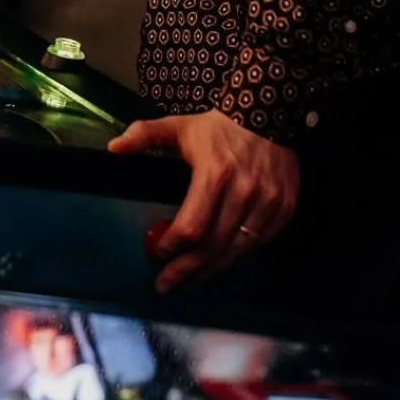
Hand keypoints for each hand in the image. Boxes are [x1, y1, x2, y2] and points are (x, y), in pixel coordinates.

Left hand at [109, 109, 299, 294]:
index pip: (191, 226)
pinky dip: (238, 257)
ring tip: (189, 282)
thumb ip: (145, 135)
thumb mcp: (179, 126)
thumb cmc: (218, 127)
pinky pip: (259, 244)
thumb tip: (114, 148)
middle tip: (165, 285)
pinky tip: (219, 264)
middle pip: (213, 246)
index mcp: (215, 173)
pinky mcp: (285, 208)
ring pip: (237, 251)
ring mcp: (268, 202)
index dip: (172, 246)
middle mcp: (244, 191)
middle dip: (186, 270)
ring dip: (211, 271)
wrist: (269, 113)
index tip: (156, 254)